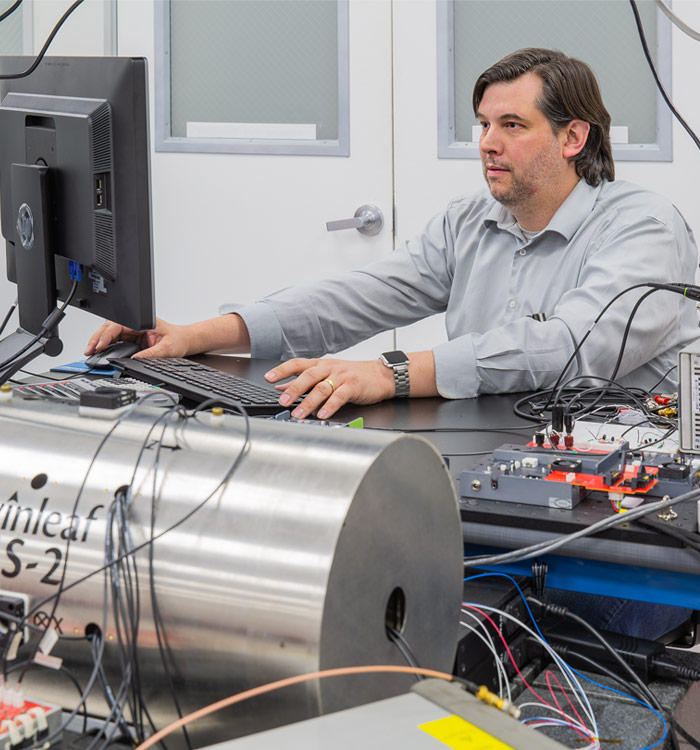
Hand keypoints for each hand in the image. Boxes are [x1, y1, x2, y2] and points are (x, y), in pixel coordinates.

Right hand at [85, 317, 192, 358]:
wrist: (185, 341)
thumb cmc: (178, 340)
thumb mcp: (167, 349)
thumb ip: (151, 354)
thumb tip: (134, 360)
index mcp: (142, 322)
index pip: (118, 325)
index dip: (106, 335)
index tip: (99, 345)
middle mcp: (135, 324)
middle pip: (110, 328)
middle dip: (97, 338)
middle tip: (88, 350)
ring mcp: (132, 331)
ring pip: (110, 333)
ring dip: (99, 341)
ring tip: (90, 352)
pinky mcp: (132, 338)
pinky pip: (115, 340)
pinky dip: (106, 346)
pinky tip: (99, 352)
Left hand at [265, 357, 396, 418]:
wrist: (380, 375)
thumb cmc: (352, 375)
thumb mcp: (326, 374)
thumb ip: (303, 381)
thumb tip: (280, 387)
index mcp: (320, 364)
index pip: (297, 364)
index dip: (282, 370)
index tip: (268, 378)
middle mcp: (329, 368)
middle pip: (308, 376)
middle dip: (294, 389)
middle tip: (283, 401)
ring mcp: (341, 377)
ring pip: (322, 388)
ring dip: (308, 402)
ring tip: (298, 414)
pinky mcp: (353, 386)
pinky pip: (339, 396)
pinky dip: (329, 406)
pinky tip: (322, 415)